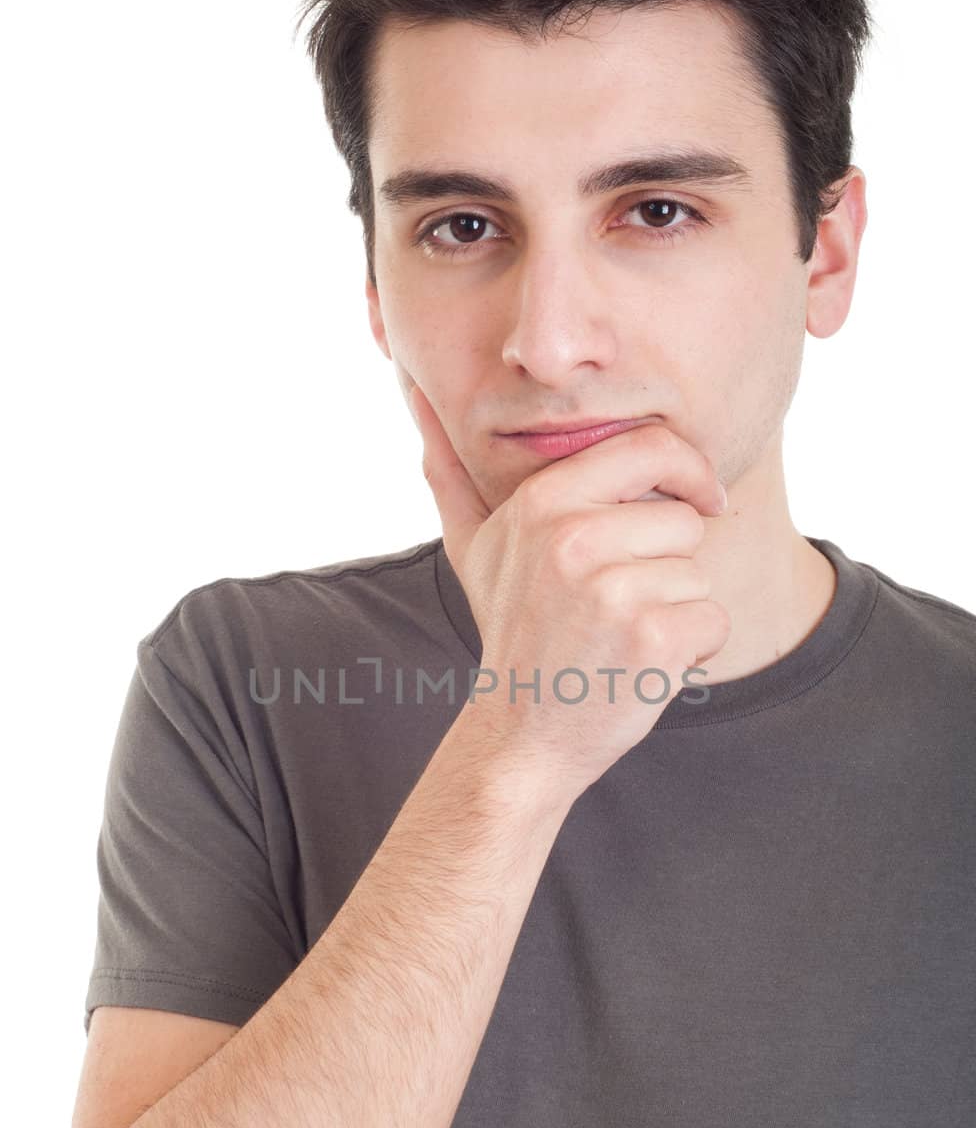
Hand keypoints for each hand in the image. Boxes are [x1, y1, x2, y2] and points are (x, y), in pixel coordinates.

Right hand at [410, 384, 730, 798]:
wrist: (519, 736)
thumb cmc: (511, 633)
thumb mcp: (472, 545)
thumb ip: (450, 469)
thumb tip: (414, 390)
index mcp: (543, 501)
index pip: (652, 447)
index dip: (688, 472)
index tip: (700, 501)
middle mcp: (574, 538)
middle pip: (683, 517)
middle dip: (667, 563)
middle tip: (617, 605)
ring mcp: (613, 590)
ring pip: (698, 573)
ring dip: (675, 610)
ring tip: (619, 637)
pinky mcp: (651, 640)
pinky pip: (714, 621)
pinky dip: (693, 651)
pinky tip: (641, 665)